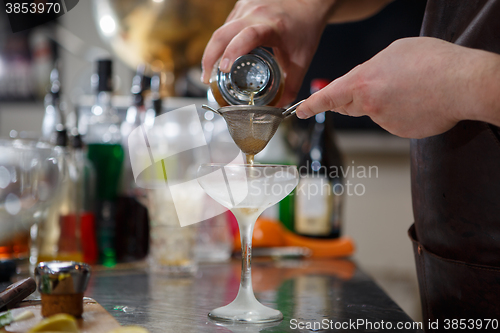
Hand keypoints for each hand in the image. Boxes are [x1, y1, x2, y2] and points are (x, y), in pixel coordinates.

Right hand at [201, 0, 335, 106]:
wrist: (308, 3)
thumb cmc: (305, 27)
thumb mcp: (301, 60)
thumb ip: (291, 86)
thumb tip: (280, 107)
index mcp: (272, 27)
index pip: (247, 36)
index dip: (232, 52)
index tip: (222, 70)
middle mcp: (255, 14)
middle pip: (222, 34)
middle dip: (209, 57)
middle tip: (207, 79)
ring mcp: (245, 8)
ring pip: (221, 31)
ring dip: (213, 52)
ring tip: (211, 73)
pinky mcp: (241, 7)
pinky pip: (225, 27)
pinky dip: (221, 43)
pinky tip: (223, 57)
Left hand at [296, 37, 499, 137]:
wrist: (462, 84)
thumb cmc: (431, 62)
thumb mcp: (394, 52)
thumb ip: (371, 68)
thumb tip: (367, 80)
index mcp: (362, 83)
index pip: (328, 97)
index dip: (312, 105)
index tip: (301, 111)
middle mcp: (369, 106)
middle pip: (350, 104)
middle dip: (354, 97)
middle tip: (373, 86)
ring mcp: (385, 122)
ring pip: (375, 111)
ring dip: (385, 102)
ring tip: (411, 87)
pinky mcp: (400, 132)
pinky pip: (393, 121)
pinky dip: (401, 112)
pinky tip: (418, 100)